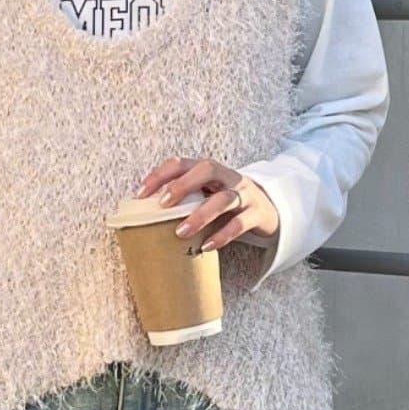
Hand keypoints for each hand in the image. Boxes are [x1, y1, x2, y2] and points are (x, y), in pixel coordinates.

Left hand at [135, 155, 278, 256]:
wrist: (268, 211)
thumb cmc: (227, 204)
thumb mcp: (206, 195)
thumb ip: (184, 199)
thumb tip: (146, 215)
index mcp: (209, 170)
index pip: (181, 162)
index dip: (160, 175)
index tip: (140, 194)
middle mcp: (228, 176)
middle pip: (206, 169)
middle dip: (182, 185)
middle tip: (163, 205)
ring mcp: (245, 194)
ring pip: (224, 198)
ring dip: (200, 215)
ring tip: (180, 233)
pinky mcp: (256, 213)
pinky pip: (239, 223)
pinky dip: (222, 235)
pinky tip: (206, 246)